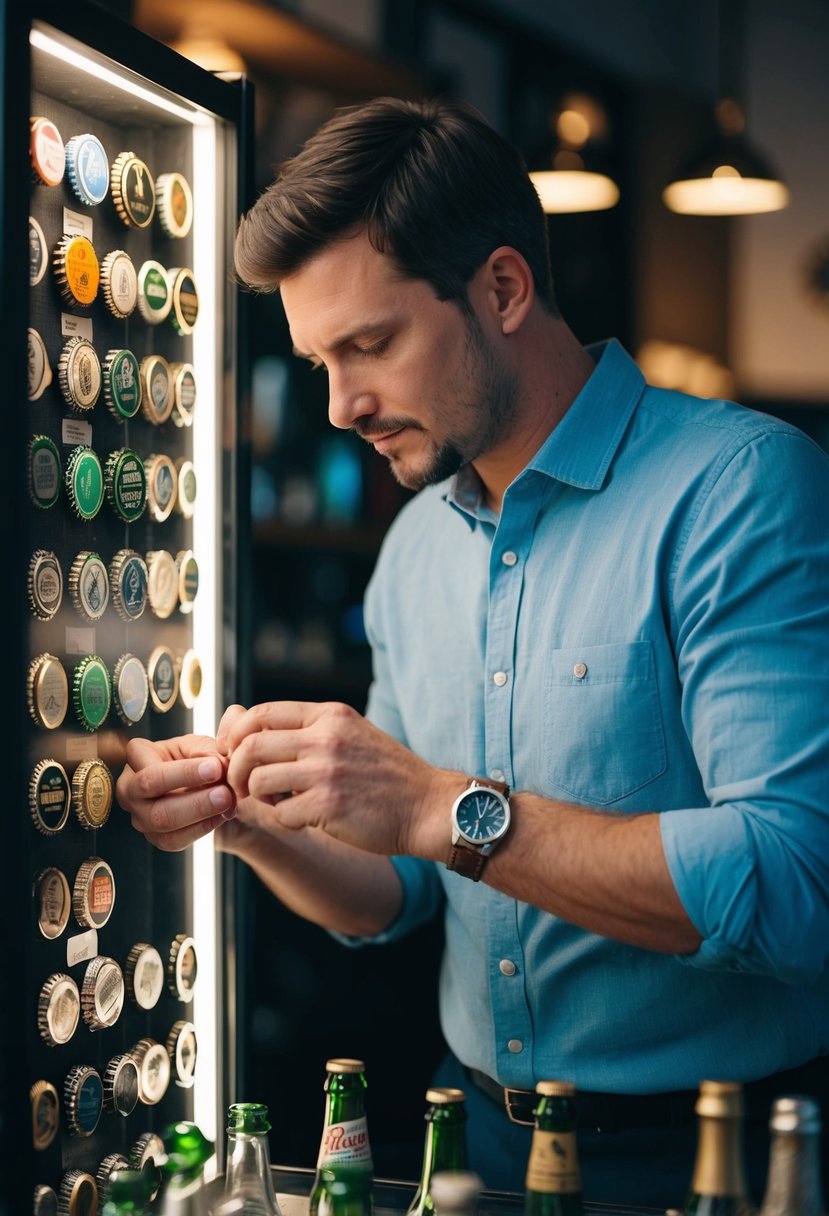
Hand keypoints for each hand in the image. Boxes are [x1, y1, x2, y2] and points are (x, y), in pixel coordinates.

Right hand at [116, 733, 236, 851]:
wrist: (209, 785)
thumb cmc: (198, 758)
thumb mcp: (203, 746)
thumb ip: (210, 753)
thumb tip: (220, 766)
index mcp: (137, 756)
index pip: (154, 768)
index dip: (185, 771)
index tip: (216, 768)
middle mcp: (130, 787)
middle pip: (153, 797)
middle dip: (192, 797)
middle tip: (224, 793)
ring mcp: (139, 815)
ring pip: (162, 822)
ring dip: (198, 813)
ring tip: (227, 802)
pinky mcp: (155, 837)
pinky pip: (172, 840)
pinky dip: (200, 829)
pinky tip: (220, 816)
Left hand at [219, 700, 456, 859]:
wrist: (428, 806)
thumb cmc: (387, 775)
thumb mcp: (352, 734)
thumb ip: (310, 729)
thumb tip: (252, 727)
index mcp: (330, 716)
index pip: (262, 712)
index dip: (238, 734)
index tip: (237, 754)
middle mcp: (326, 738)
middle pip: (252, 745)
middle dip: (236, 769)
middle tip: (243, 786)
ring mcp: (327, 771)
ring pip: (259, 780)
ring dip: (258, 797)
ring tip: (277, 803)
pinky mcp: (329, 806)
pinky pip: (281, 814)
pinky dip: (285, 821)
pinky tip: (304, 820)